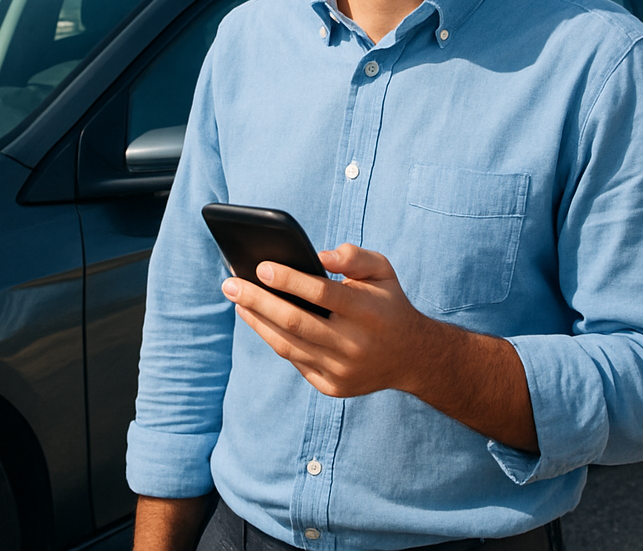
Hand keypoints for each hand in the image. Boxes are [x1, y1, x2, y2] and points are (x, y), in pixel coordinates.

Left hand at [221, 242, 538, 450]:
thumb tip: (321, 255)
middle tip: (230, 283)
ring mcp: (342, 370)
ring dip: (256, 320)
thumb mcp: (382, 270)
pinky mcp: (332, 387)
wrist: (412, 358)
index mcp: (368, 312)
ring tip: (235, 298)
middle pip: (296, 322)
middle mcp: (354, 345)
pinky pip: (294, 359)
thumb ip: (355, 256)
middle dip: (257, 300)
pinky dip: (271, 337)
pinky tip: (255, 317)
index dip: (289, 279)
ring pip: (288, 344)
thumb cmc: (388, 303)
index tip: (260, 266)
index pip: (322, 293)